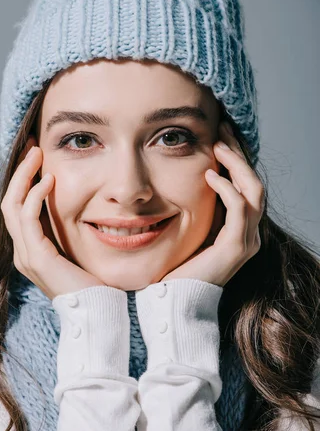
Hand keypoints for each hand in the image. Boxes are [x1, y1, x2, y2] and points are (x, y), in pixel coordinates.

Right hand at [0, 138, 106, 300]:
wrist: (98, 312)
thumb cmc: (94, 283)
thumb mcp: (79, 250)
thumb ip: (72, 232)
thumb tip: (84, 206)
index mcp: (31, 251)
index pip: (18, 208)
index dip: (24, 181)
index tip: (37, 157)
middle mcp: (23, 253)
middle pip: (10, 203)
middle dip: (20, 173)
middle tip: (34, 148)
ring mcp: (26, 256)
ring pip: (13, 206)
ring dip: (24, 177)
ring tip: (38, 155)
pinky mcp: (37, 257)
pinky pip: (28, 218)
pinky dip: (35, 196)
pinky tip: (49, 180)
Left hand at [161, 121, 264, 287]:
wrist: (175, 300)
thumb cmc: (178, 267)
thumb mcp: (192, 229)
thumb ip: (200, 208)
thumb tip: (194, 176)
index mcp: (239, 229)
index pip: (246, 185)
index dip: (236, 158)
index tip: (220, 133)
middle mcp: (249, 233)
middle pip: (255, 183)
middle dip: (239, 154)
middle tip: (221, 130)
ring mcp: (246, 241)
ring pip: (254, 191)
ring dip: (236, 165)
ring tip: (218, 147)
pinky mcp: (235, 248)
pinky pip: (240, 210)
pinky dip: (227, 189)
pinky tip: (209, 175)